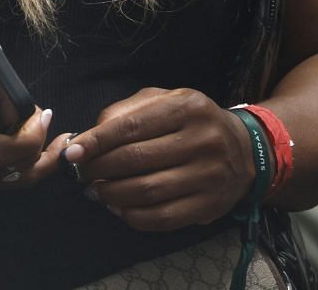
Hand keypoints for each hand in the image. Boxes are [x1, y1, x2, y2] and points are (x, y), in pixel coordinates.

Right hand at [0, 10, 65, 190]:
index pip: (3, 150)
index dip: (32, 136)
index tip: (41, 112)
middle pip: (19, 171)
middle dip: (47, 152)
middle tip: (57, 128)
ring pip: (13, 184)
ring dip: (39, 166)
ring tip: (57, 146)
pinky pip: (0, 186)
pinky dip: (21, 173)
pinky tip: (29, 156)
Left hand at [63, 88, 257, 229]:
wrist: (245, 150)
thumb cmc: (191, 122)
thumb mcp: (164, 101)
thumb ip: (126, 111)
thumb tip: (91, 135)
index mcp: (187, 107)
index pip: (131, 127)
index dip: (97, 141)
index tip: (73, 152)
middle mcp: (202, 140)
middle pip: (136, 160)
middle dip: (100, 169)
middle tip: (82, 174)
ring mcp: (209, 176)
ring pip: (147, 191)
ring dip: (112, 195)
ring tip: (97, 191)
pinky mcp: (210, 205)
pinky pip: (163, 217)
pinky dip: (133, 216)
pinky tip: (119, 208)